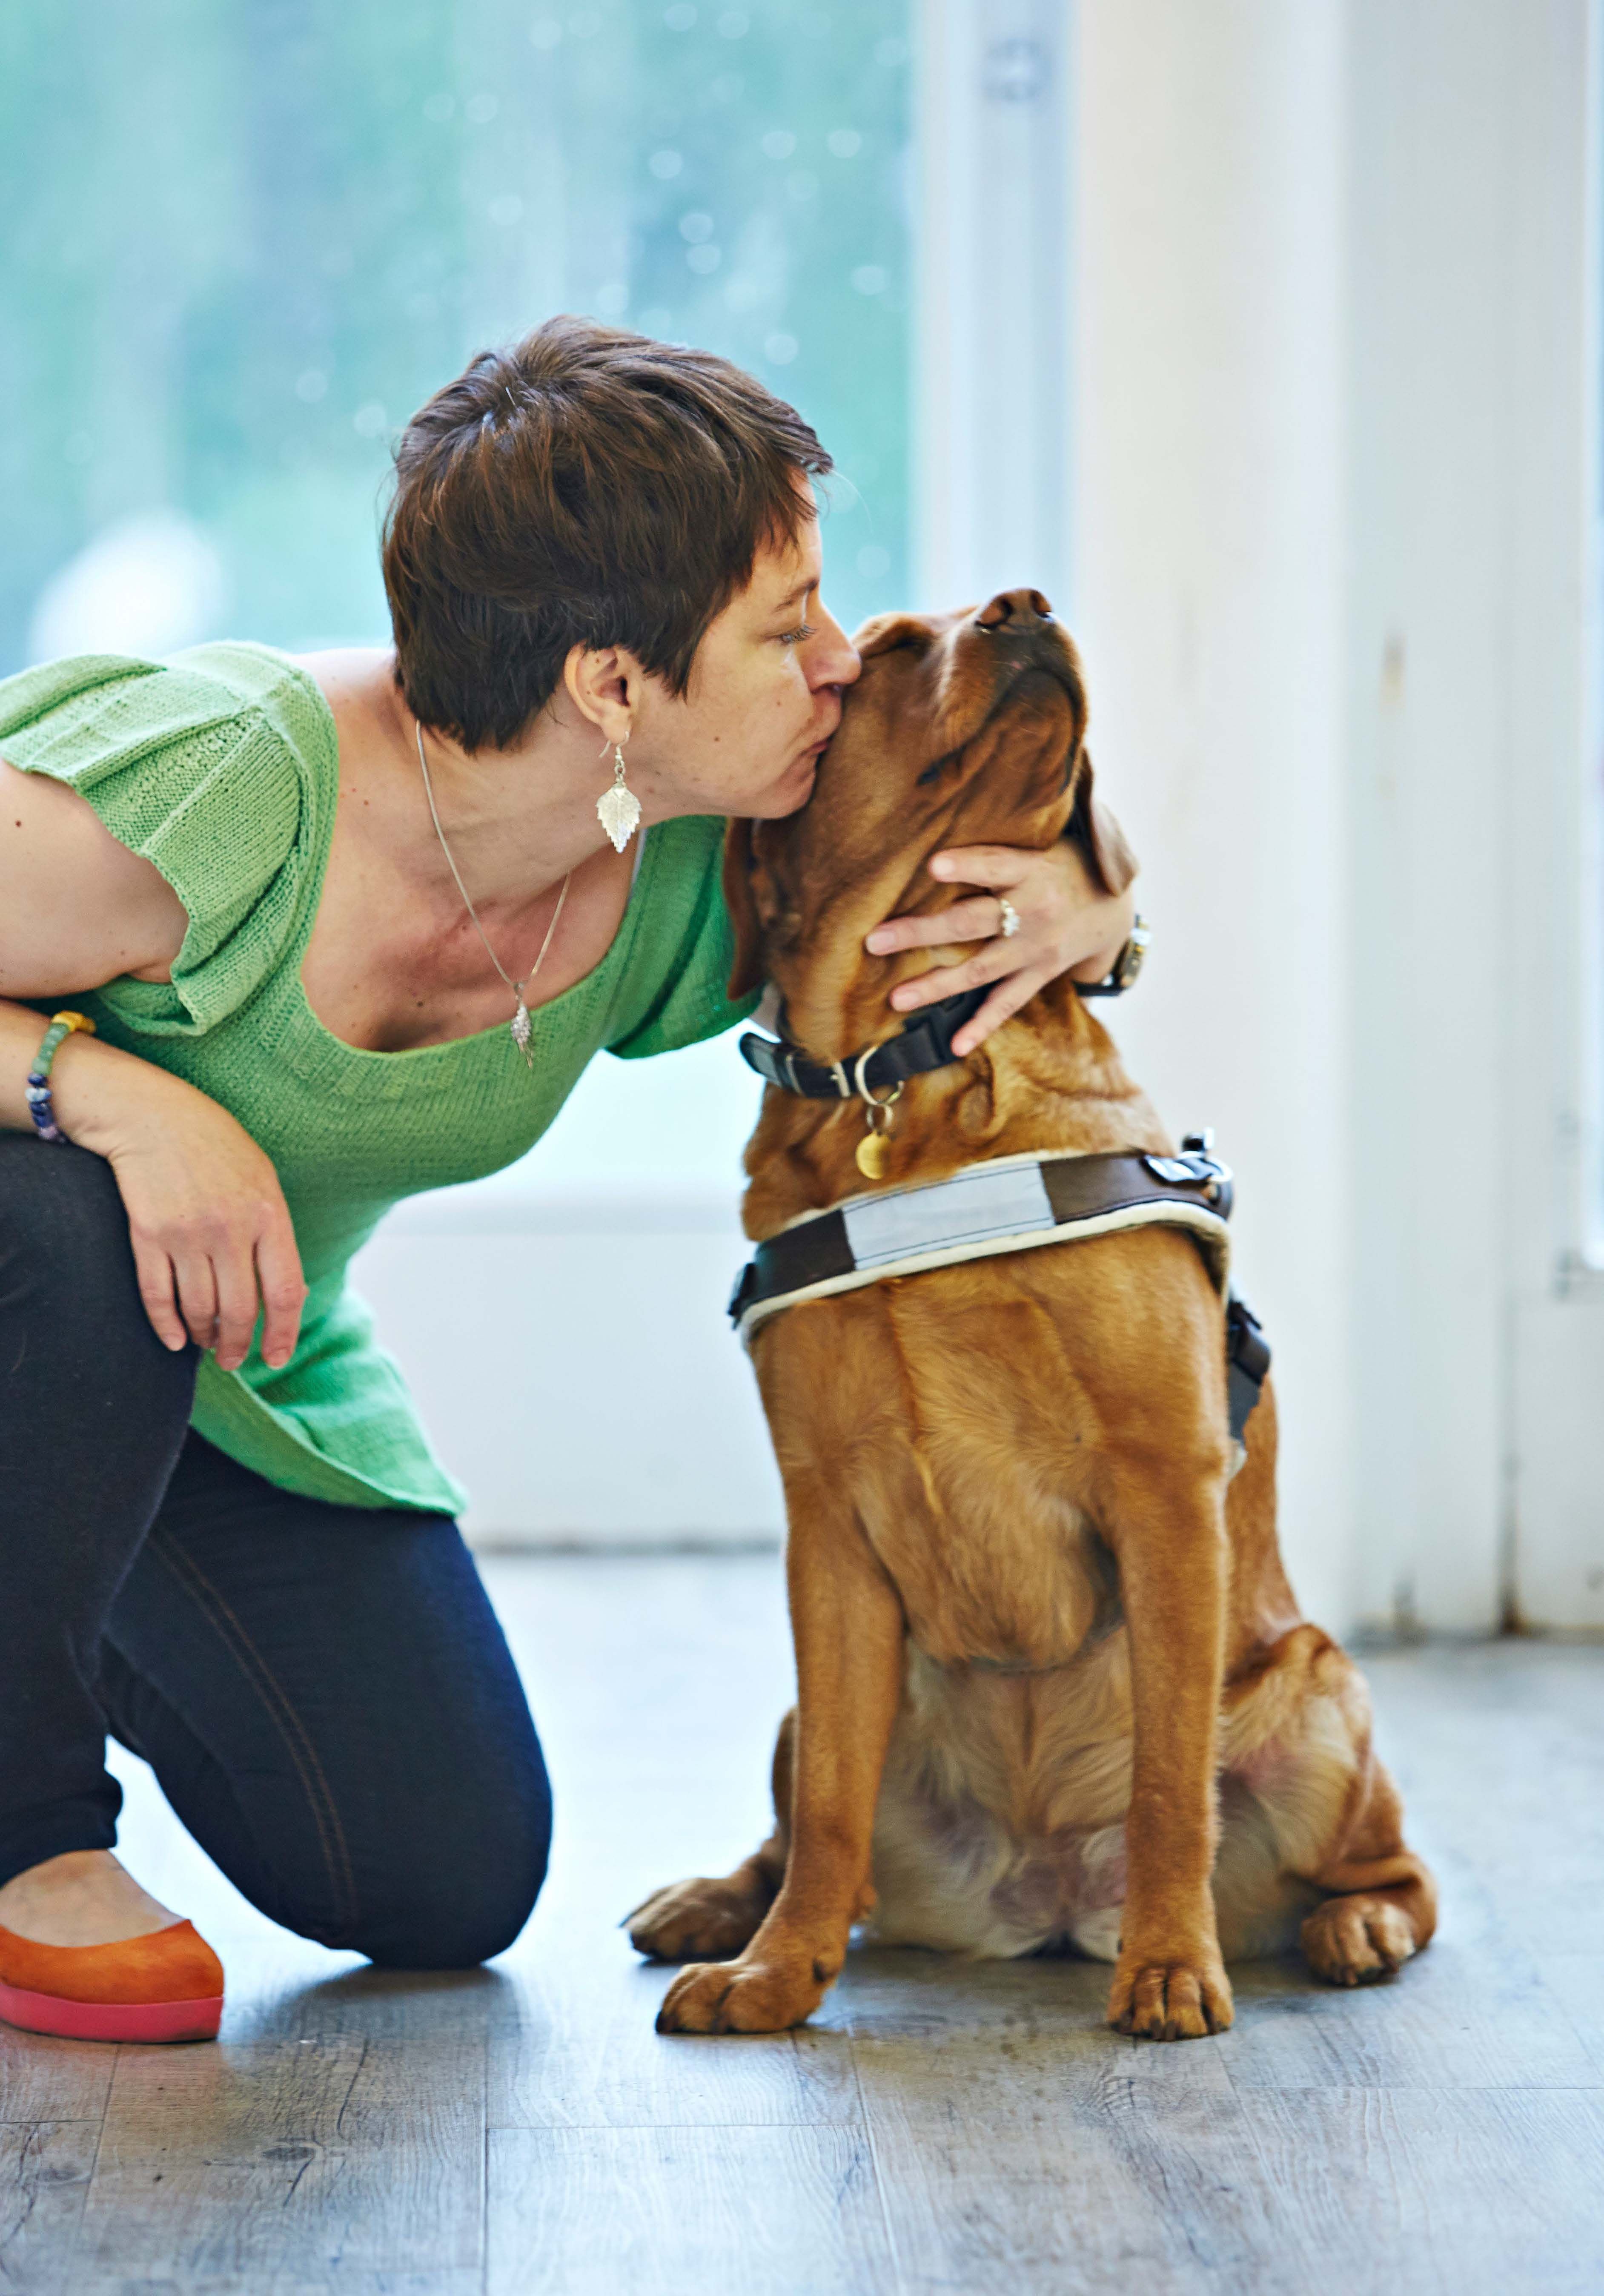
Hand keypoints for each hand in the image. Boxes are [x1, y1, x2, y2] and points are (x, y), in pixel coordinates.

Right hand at [68, 1054, 306, 1372]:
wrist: (152, 1115)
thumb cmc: (214, 1145)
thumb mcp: (262, 1179)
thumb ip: (274, 1233)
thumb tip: (287, 1292)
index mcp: (268, 1215)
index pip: (283, 1292)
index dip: (282, 1334)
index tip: (275, 1358)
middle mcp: (230, 1229)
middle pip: (238, 1310)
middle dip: (236, 1345)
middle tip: (232, 1360)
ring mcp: (187, 1233)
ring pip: (199, 1308)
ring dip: (203, 1336)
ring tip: (205, 1344)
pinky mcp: (148, 1234)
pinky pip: (158, 1295)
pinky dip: (165, 1325)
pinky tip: (174, 1339)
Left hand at [865, 841, 1136, 1054]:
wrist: (1112, 908)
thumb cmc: (1061, 864)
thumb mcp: (1042, 843)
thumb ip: (1001, 844)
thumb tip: (939, 834)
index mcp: (1033, 869)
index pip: (996, 864)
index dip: (966, 865)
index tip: (933, 865)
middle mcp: (1035, 911)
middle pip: (971, 921)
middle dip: (922, 931)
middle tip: (876, 939)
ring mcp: (1037, 949)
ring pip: (980, 969)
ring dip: (937, 985)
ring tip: (897, 998)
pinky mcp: (1039, 974)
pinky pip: (1007, 1003)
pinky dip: (983, 1026)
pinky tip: (957, 1045)